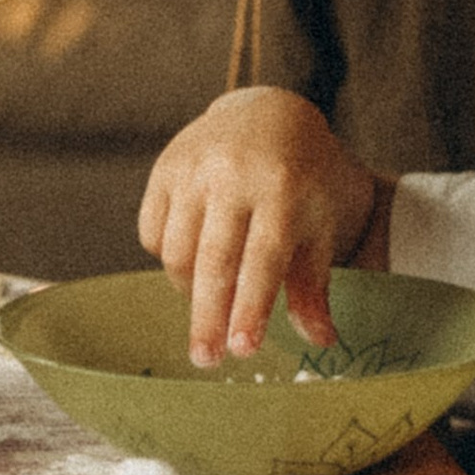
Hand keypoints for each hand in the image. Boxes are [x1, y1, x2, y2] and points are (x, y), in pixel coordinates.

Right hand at [139, 87, 384, 366]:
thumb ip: (314, 286)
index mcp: (283, 188)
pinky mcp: (164, 167)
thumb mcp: (319, 225)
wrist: (268, 112)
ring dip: (190, 289)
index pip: (262, 260)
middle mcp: (234, 174)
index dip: (250, 308)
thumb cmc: (303, 180)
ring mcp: (193, 168)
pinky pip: (153, 232)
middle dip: (207, 318)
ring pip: (177, 252)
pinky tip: (193, 257)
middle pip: (213, 261)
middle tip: (205, 361)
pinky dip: (169, 256)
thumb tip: (321, 342)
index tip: (241, 351)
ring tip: (211, 299)